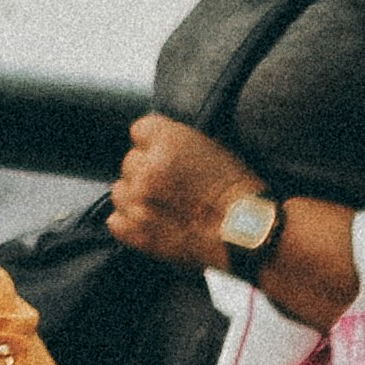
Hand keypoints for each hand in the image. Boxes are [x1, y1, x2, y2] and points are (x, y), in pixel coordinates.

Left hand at [107, 113, 267, 276]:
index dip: (154, 143)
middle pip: (130, 162)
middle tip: (172, 186)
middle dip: (147, 171)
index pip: (140, 130)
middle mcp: (147, 168)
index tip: (165, 154)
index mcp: (168, 141)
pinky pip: (116, 221)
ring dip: (137, 196)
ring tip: (165, 207)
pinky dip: (130, 223)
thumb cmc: (239, 194)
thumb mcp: (213, 149)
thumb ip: (178, 144)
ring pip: (120, 190)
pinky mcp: (136, 231)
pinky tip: (155, 224)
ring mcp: (138, 201)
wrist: (248, 234)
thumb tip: (159, 146)